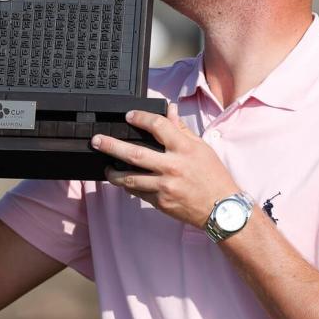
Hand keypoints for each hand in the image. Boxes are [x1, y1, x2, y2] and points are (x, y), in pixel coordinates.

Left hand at [92, 103, 240, 227]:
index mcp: (185, 149)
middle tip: (97, 141)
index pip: (158, 126)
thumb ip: (181, 129)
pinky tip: (125, 182)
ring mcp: (165, 186)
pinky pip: (139, 193)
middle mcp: (173, 166)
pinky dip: (130, 186)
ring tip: (106, 168)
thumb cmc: (213, 176)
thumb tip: (170, 109)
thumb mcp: (201, 148)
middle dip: (111, 146)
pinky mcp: (161, 202)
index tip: (129, 116)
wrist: (221, 209)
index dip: (141, 118)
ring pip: (130, 178)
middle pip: (135, 154)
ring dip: (114, 173)